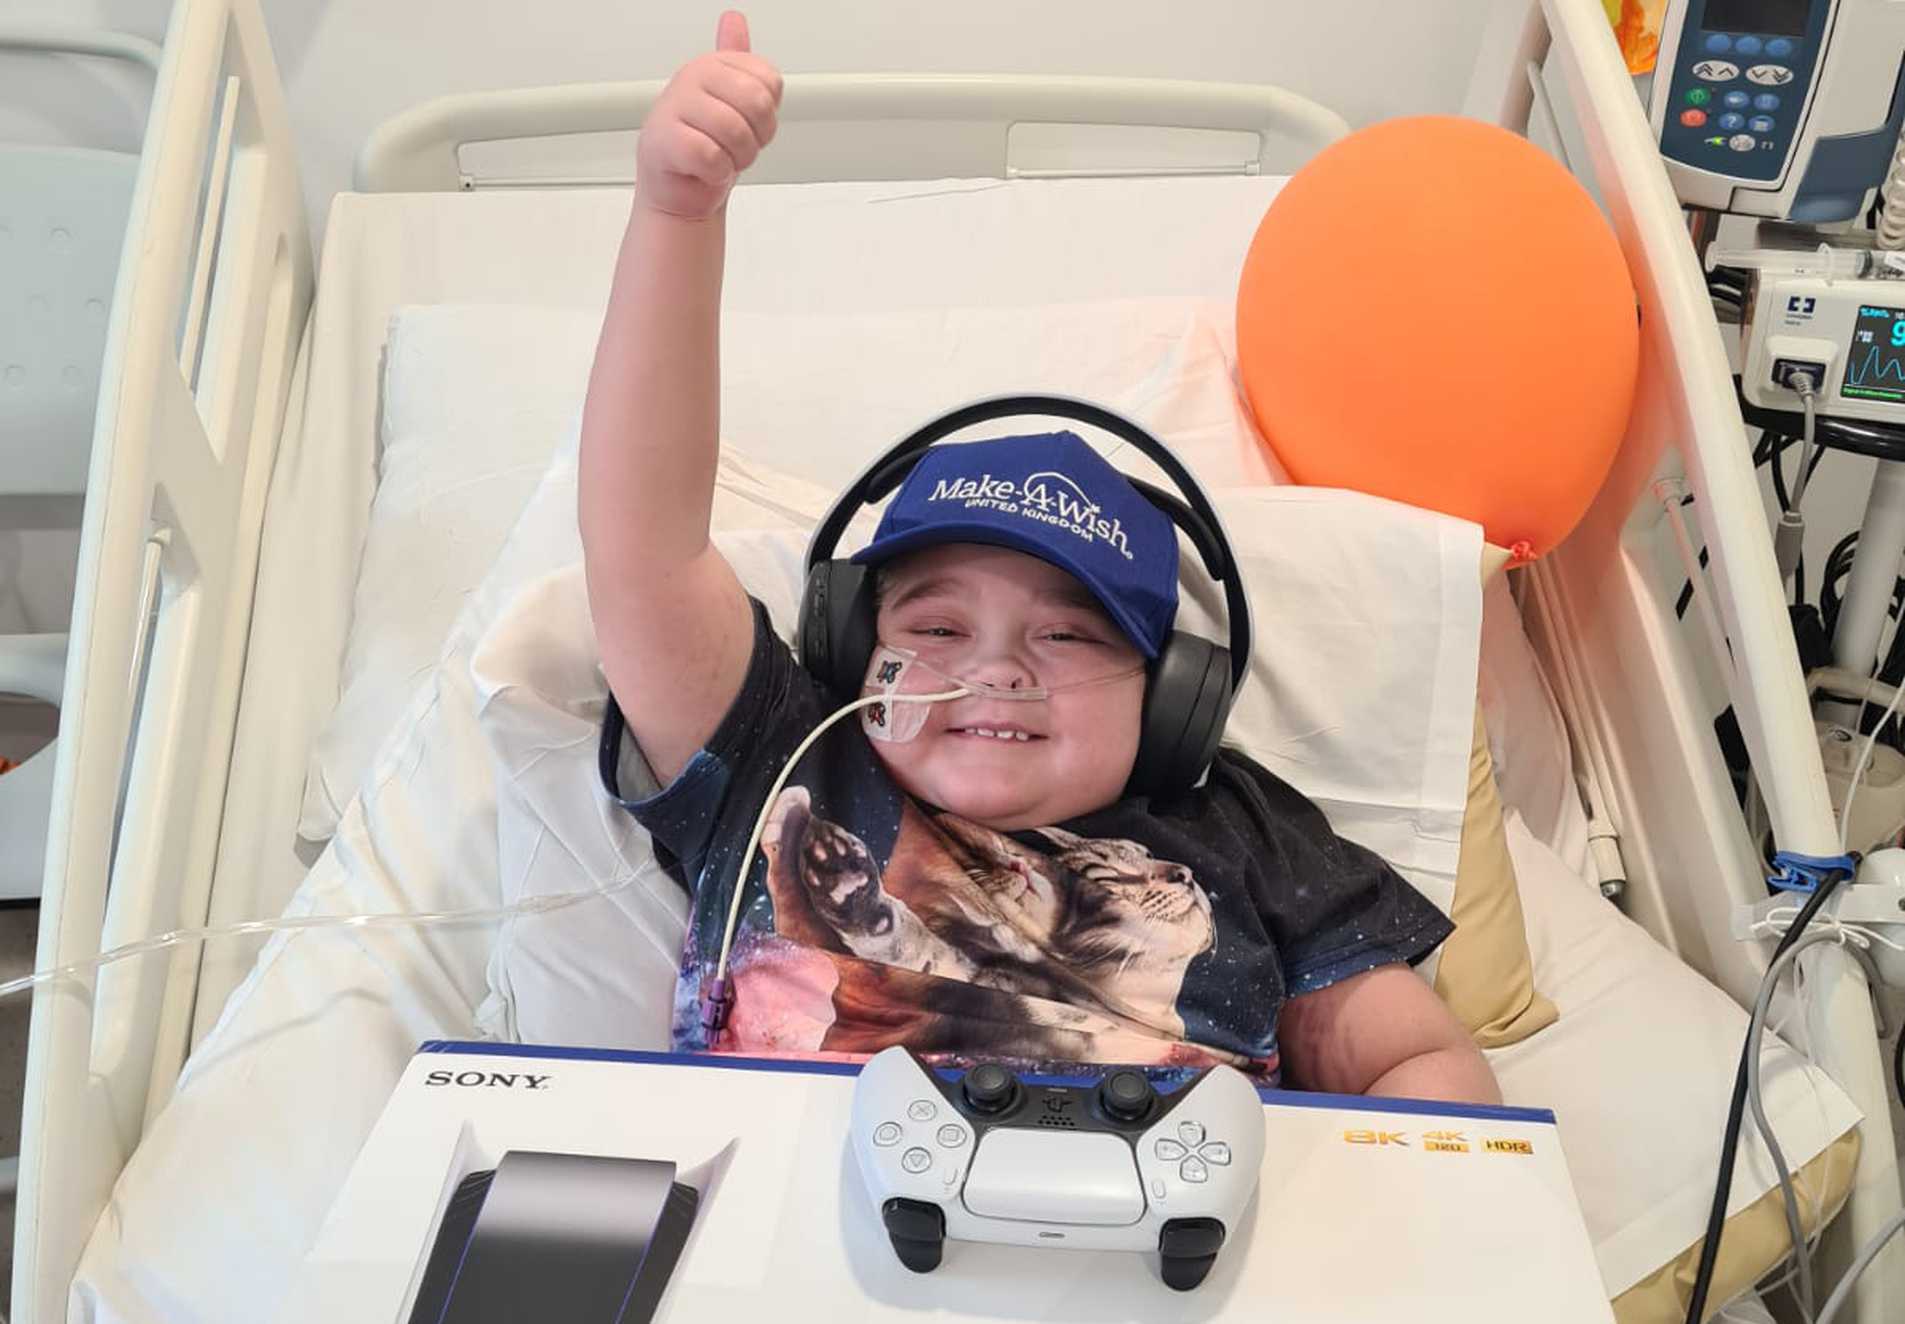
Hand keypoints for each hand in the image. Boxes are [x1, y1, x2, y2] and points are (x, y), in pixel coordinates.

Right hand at [636, 11, 782, 219]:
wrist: (678, 191)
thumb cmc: (707, 147)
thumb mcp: (733, 101)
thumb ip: (741, 63)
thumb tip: (733, 18)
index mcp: (713, 64)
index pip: (768, 82)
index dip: (769, 115)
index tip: (749, 124)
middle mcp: (692, 77)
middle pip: (756, 103)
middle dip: (755, 137)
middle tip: (736, 146)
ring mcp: (674, 105)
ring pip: (734, 130)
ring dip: (736, 158)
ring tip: (720, 158)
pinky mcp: (663, 139)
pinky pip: (710, 155)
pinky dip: (716, 172)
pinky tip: (706, 169)